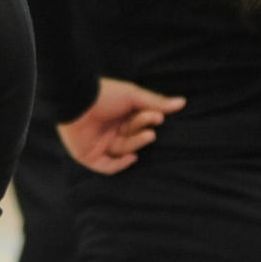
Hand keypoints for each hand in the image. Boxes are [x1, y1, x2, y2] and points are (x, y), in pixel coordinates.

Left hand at [57, 77, 185, 174]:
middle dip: (144, 132)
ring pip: (123, 150)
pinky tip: (132, 158)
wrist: (78, 100)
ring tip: (148, 134)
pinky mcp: (89, 156)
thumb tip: (182, 103)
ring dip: (137, 144)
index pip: (137, 124)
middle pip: (132, 138)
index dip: (148, 121)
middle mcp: (109, 131)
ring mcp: (99, 144)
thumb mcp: (133, 95)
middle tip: (154, 123)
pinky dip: (119, 165)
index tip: (158, 116)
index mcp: (118, 116)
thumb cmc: (105, 94)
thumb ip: (156, 102)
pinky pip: (107, 167)